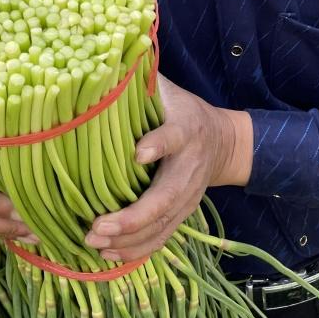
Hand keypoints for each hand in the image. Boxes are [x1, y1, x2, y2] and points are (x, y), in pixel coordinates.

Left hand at [84, 75, 252, 261]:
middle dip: (132, 216)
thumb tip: (103, 62)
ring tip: (95, 244)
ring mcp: (189, 196)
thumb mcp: (168, 90)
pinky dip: (136, 250)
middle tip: (97, 226)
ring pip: (162, 225)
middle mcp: (189, 168)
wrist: (224, 142)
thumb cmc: (183, 111)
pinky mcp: (183, 214)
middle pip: (166, 197)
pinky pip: (162, 237)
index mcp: (185, 131)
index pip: (174, 137)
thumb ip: (142, 82)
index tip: (137, 153)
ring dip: (129, 239)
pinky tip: (108, 255)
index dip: (158, 145)